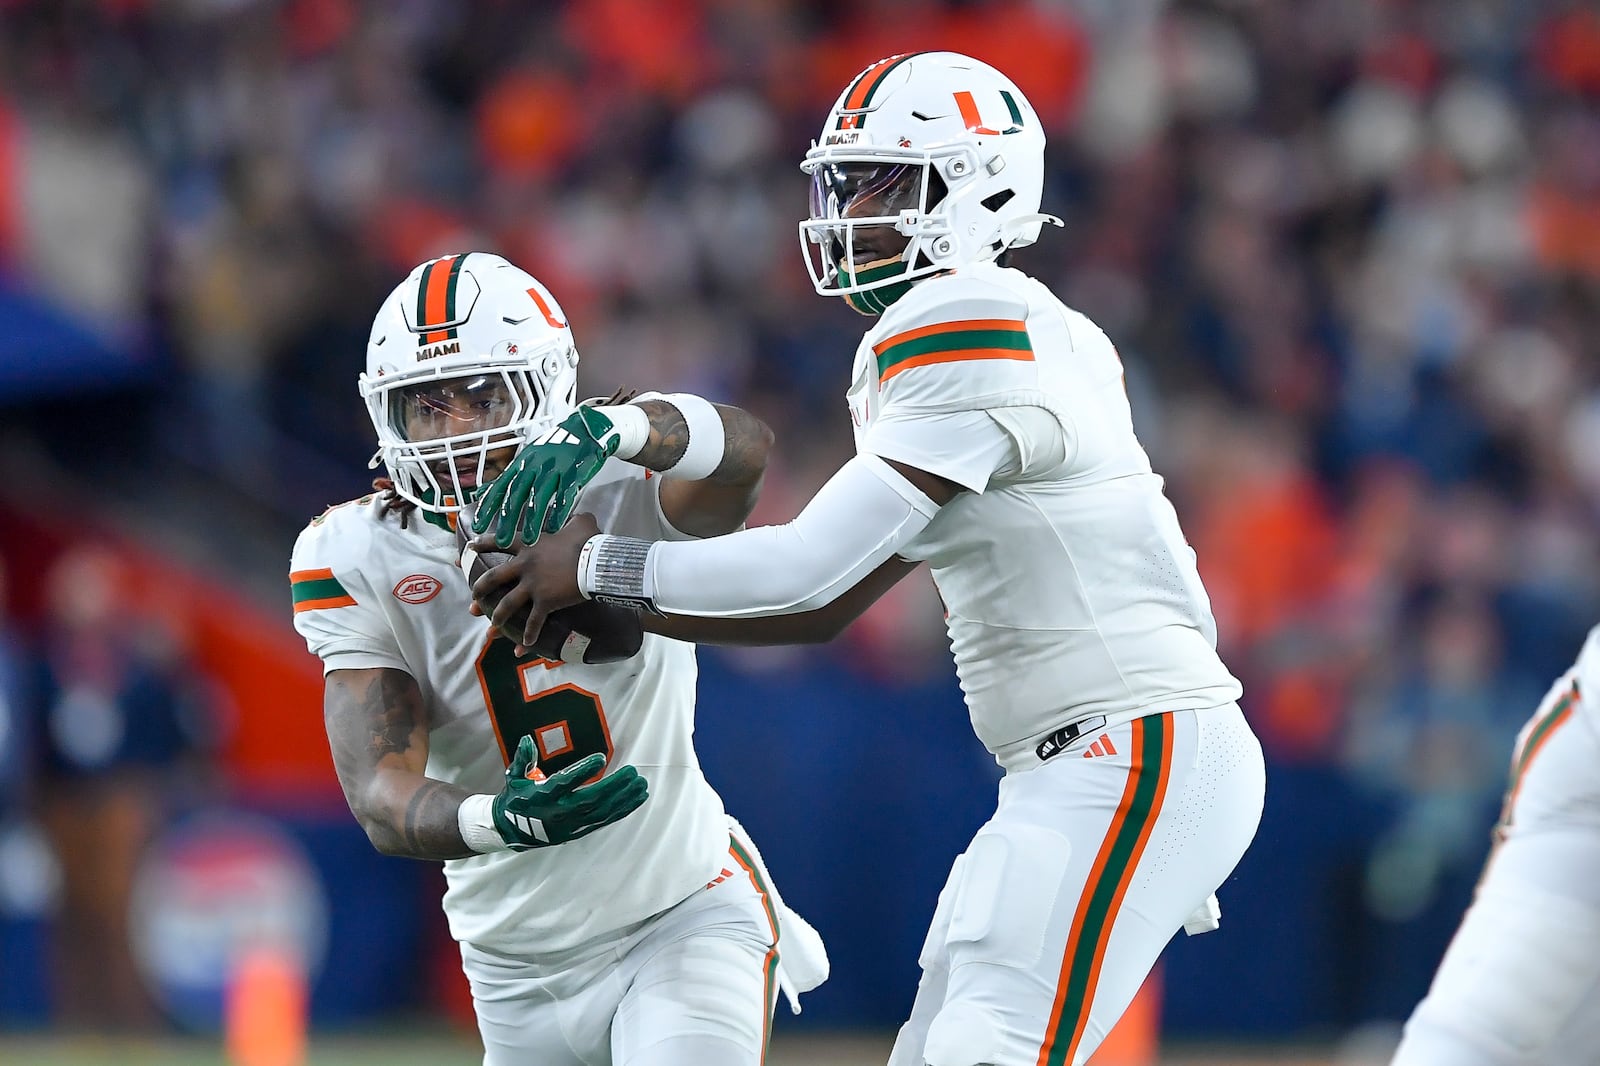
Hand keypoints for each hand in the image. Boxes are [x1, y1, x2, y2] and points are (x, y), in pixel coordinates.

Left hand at [471, 513, 598, 649]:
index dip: (483, 543)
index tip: (470, 547)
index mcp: (529, 547)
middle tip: (473, 596)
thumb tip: (583, 517)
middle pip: (494, 578)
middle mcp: (525, 566)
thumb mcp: (581, 524)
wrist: (595, 562)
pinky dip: (528, 636)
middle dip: (479, 588)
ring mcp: (533, 586)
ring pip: (506, 605)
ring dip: (497, 617)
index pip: (500, 542)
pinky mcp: (545, 603)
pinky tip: (524, 645)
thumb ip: (577, 520)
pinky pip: (533, 623)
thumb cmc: (588, 542)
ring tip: (491, 629)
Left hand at [472, 406, 619, 548]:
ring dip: (533, 520)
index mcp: (522, 462)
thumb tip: (484, 491)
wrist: (586, 428)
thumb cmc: (556, 446)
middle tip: (501, 540)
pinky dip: (560, 512)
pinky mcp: (575, 472)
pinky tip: (555, 527)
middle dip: (508, 518)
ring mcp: (555, 468)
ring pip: (540, 496)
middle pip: (518, 494)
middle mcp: (535, 465)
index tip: (478, 524)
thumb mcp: (528, 456)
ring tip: (529, 540)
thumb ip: (508, 476)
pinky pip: (565, 494)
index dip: (488, 506)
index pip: (500, 486)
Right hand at [492, 734, 647, 848]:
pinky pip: (605, 820)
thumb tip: (527, 739)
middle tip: (633, 772)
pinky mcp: (580, 831)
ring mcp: (571, 825)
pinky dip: (623, 809)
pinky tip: (638, 798)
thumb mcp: (514, 778)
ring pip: (601, 812)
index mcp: (541, 796)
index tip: (601, 758)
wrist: (512, 832)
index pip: (563, 783)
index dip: (582, 771)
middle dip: (613, 787)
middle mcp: (558, 813)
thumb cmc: (516, 799)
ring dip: (623, 798)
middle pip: (589, 800)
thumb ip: (523, 759)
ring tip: (641, 784)